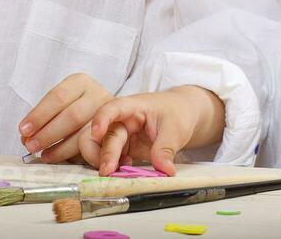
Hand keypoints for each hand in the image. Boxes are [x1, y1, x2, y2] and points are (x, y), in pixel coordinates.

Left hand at [18, 72, 112, 162]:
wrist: (106, 113)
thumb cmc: (75, 108)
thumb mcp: (62, 105)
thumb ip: (45, 119)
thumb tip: (25, 138)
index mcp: (80, 82)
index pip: (57, 96)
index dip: (40, 115)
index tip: (23, 130)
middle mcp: (97, 93)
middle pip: (72, 115)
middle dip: (49, 133)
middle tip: (30, 146)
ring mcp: (109, 113)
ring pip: (85, 131)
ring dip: (60, 147)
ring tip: (43, 155)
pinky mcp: (116, 130)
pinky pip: (95, 145)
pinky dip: (76, 154)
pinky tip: (61, 159)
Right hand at [83, 86, 223, 175]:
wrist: (183, 114)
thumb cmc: (177, 112)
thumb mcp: (175, 129)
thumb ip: (166, 149)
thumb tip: (164, 170)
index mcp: (133, 107)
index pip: (112, 108)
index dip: (102, 119)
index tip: (97, 132)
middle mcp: (122, 121)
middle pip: (105, 135)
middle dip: (104, 153)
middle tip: (107, 171)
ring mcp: (122, 136)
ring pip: (103, 149)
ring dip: (106, 162)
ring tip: (118, 174)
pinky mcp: (125, 149)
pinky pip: (114, 159)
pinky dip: (115, 168)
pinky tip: (124, 173)